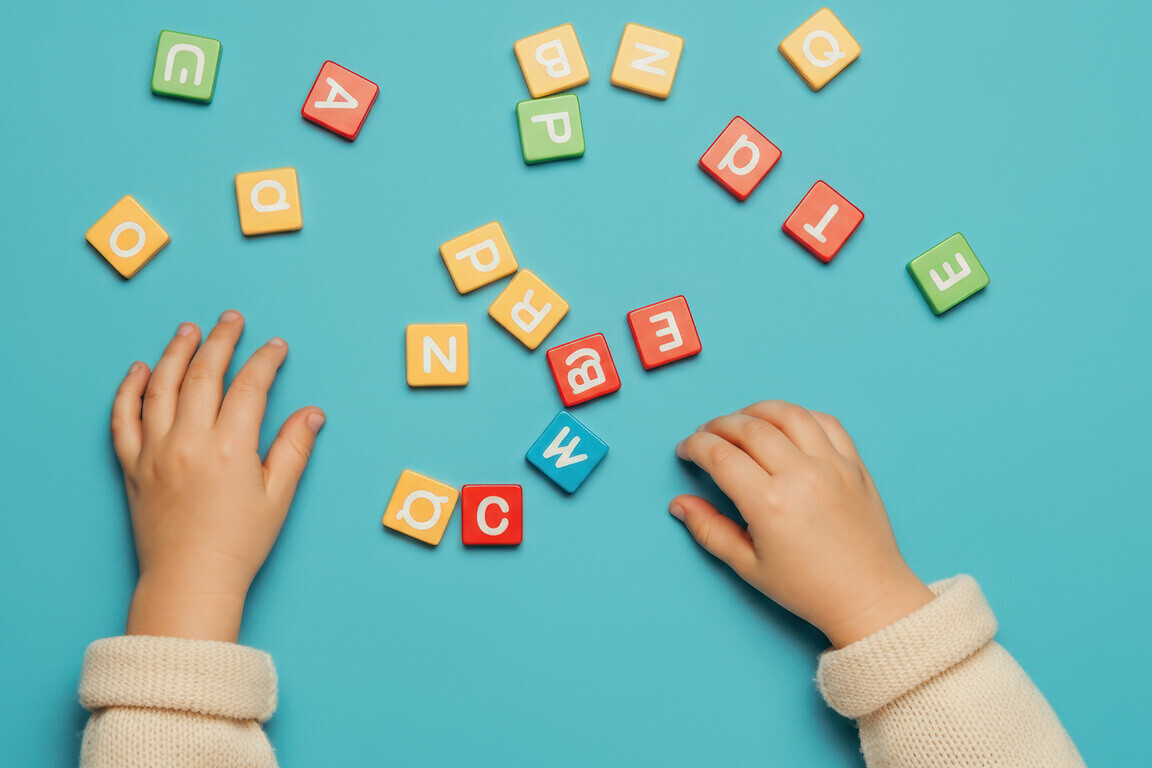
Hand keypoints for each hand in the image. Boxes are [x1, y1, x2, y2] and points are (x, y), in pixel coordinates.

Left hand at [111, 310, 324, 641]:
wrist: (190, 580)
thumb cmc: (238, 545)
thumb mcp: (278, 497)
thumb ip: (294, 449)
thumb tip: (312, 414)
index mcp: (230, 448)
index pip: (250, 387)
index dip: (265, 360)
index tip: (275, 347)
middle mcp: (189, 441)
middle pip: (204, 374)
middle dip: (221, 340)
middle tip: (231, 319)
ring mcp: (155, 451)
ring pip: (162, 386)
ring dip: (176, 353)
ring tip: (189, 331)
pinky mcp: (132, 466)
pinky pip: (124, 418)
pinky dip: (129, 390)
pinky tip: (140, 370)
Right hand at [670, 401, 933, 647]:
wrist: (867, 596)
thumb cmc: (808, 588)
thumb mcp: (748, 566)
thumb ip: (709, 530)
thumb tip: (679, 504)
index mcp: (770, 504)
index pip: (720, 455)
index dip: (695, 446)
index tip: (686, 450)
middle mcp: (801, 476)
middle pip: (748, 427)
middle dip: (718, 425)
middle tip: (705, 435)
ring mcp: (832, 466)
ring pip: (787, 414)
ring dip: (756, 411)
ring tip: (740, 421)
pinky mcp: (854, 465)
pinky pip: (825, 422)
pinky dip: (799, 416)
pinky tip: (784, 425)